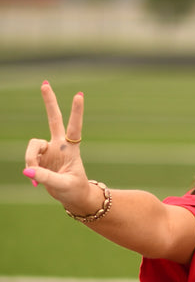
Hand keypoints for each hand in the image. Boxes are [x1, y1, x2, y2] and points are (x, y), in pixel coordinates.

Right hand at [24, 82, 92, 211]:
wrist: (73, 198)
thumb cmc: (75, 190)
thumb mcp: (63, 186)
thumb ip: (46, 177)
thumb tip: (28, 170)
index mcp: (71, 149)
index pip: (74, 127)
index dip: (76, 112)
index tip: (79, 95)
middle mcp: (60, 145)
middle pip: (54, 119)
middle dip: (49, 102)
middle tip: (45, 83)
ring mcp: (49, 150)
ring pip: (33, 145)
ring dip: (30, 159)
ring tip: (34, 177)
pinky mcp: (40, 158)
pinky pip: (29, 159)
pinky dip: (30, 169)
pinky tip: (35, 181)